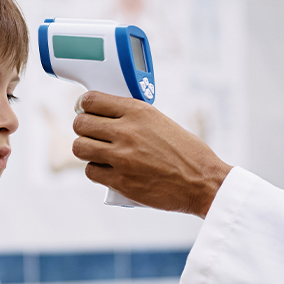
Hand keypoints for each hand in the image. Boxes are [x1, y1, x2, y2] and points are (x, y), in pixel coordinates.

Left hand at [71, 91, 231, 216]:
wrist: (203, 182)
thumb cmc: (187, 153)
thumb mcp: (162, 122)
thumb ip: (134, 118)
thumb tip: (108, 118)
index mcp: (138, 111)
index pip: (92, 100)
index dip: (84, 107)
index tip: (85, 112)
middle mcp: (127, 131)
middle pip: (80, 125)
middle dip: (83, 130)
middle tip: (93, 135)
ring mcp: (122, 157)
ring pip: (80, 148)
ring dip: (87, 151)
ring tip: (98, 153)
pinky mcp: (121, 181)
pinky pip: (91, 171)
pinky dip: (97, 171)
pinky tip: (109, 170)